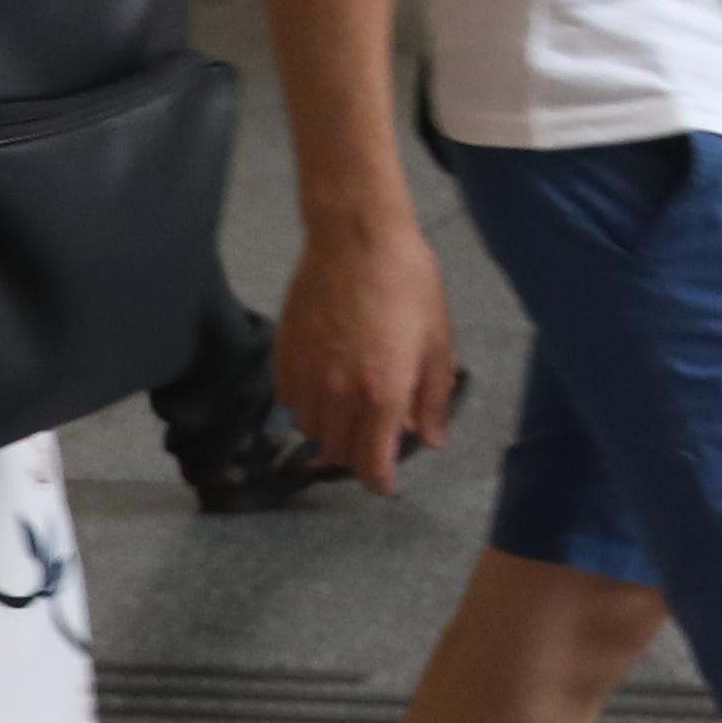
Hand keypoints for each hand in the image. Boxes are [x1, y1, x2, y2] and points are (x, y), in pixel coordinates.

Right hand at [271, 219, 461, 493]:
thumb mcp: (438, 341)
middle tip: (378, 435)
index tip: (385, 483)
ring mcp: (306, 377)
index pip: (372, 464)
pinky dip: (307, 406)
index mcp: (383, 394)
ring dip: (333, 430)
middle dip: (360, 454)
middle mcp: (339, 395)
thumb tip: (429, 440)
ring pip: (311, 431)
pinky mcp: (283, 358)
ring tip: (353, 408)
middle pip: (340, 452)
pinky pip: (289, 403)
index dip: (379, 482)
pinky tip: (326, 386)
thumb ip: (433, 398)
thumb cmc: (409, 284)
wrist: (356, 239)